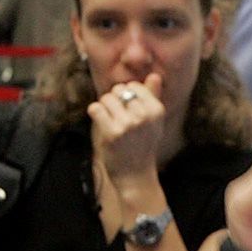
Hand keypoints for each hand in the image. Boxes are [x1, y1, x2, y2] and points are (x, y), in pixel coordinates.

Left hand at [90, 72, 166, 191]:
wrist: (135, 175)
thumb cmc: (143, 146)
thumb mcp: (154, 122)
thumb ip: (153, 97)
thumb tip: (154, 76)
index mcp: (156, 110)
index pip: (134, 86)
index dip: (126, 96)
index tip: (127, 111)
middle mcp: (144, 115)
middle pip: (118, 90)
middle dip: (114, 101)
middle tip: (117, 118)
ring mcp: (128, 124)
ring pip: (106, 99)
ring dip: (104, 108)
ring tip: (110, 122)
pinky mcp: (112, 133)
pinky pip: (95, 108)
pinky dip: (94, 114)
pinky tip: (101, 124)